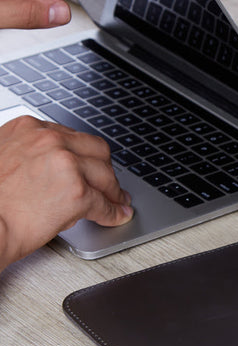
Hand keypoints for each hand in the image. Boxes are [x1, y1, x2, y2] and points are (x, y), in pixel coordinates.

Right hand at [0, 115, 132, 270]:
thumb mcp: (5, 159)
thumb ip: (32, 154)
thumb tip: (59, 169)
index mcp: (29, 129)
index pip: (72, 137)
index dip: (85, 155)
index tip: (91, 164)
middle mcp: (49, 140)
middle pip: (96, 150)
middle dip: (105, 169)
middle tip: (110, 184)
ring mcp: (66, 164)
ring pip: (105, 175)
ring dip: (113, 191)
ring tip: (117, 201)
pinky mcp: (77, 192)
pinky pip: (104, 203)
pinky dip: (112, 213)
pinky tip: (117, 216)